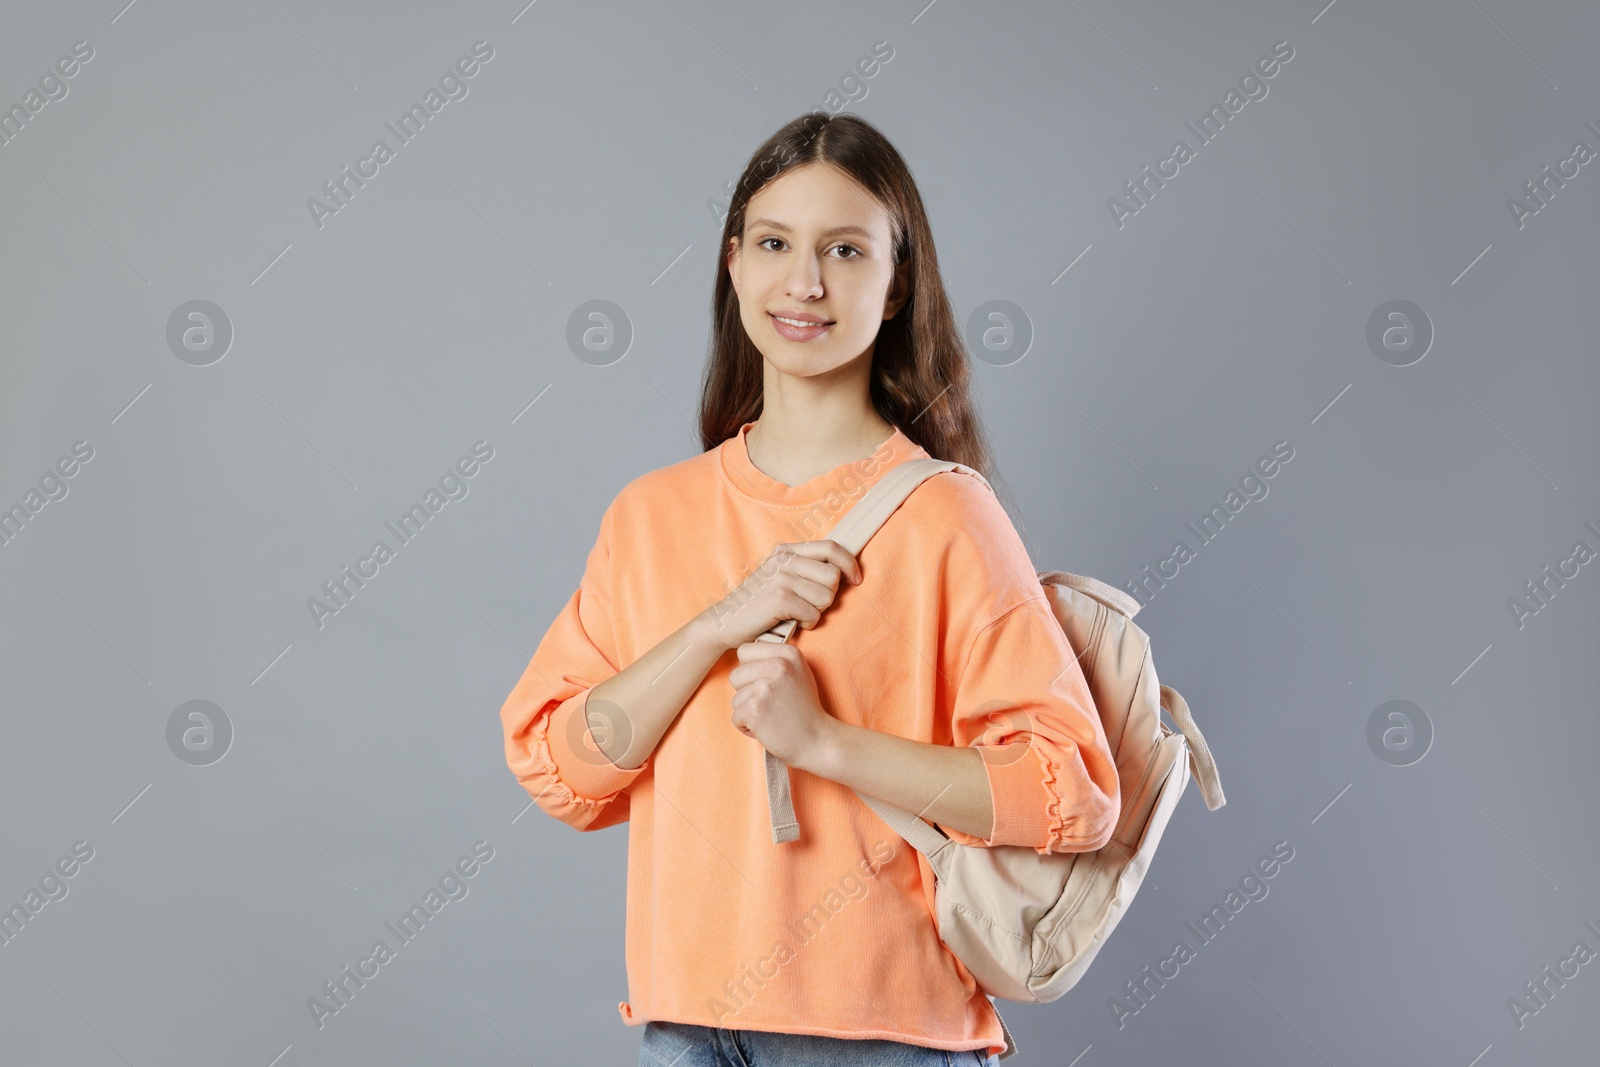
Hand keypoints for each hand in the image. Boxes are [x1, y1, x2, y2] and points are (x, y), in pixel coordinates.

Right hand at [701, 540, 861, 651]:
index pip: (830, 547)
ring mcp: (781, 577)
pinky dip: (809, 623)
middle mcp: (784, 559)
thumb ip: (804, 569)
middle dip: (829, 596)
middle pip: (833, 575)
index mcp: (786, 551)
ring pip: (826, 596)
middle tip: (811, 605)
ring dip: (818, 611)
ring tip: (800, 614)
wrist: (725, 622)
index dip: (849, 563)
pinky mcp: (779, 598)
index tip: (856, 579)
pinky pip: (813, 613)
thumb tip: (841, 570)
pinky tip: (795, 623)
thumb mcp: (780, 577)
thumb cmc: (758, 605)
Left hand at [727, 640, 837, 771]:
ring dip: (749, 713)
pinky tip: (768, 729)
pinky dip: (747, 728)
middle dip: (747, 693)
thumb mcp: (798, 673)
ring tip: (773, 717)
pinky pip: (736, 718)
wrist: (817, 741)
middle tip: (772, 704)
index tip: (768, 684)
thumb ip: (775, 660)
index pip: (744, 651)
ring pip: (736, 699)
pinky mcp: (755, 709)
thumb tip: (743, 655)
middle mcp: (777, 665)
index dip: (751, 671)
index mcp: (788, 653)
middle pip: (736, 675)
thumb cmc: (804, 710)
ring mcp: (765, 687)